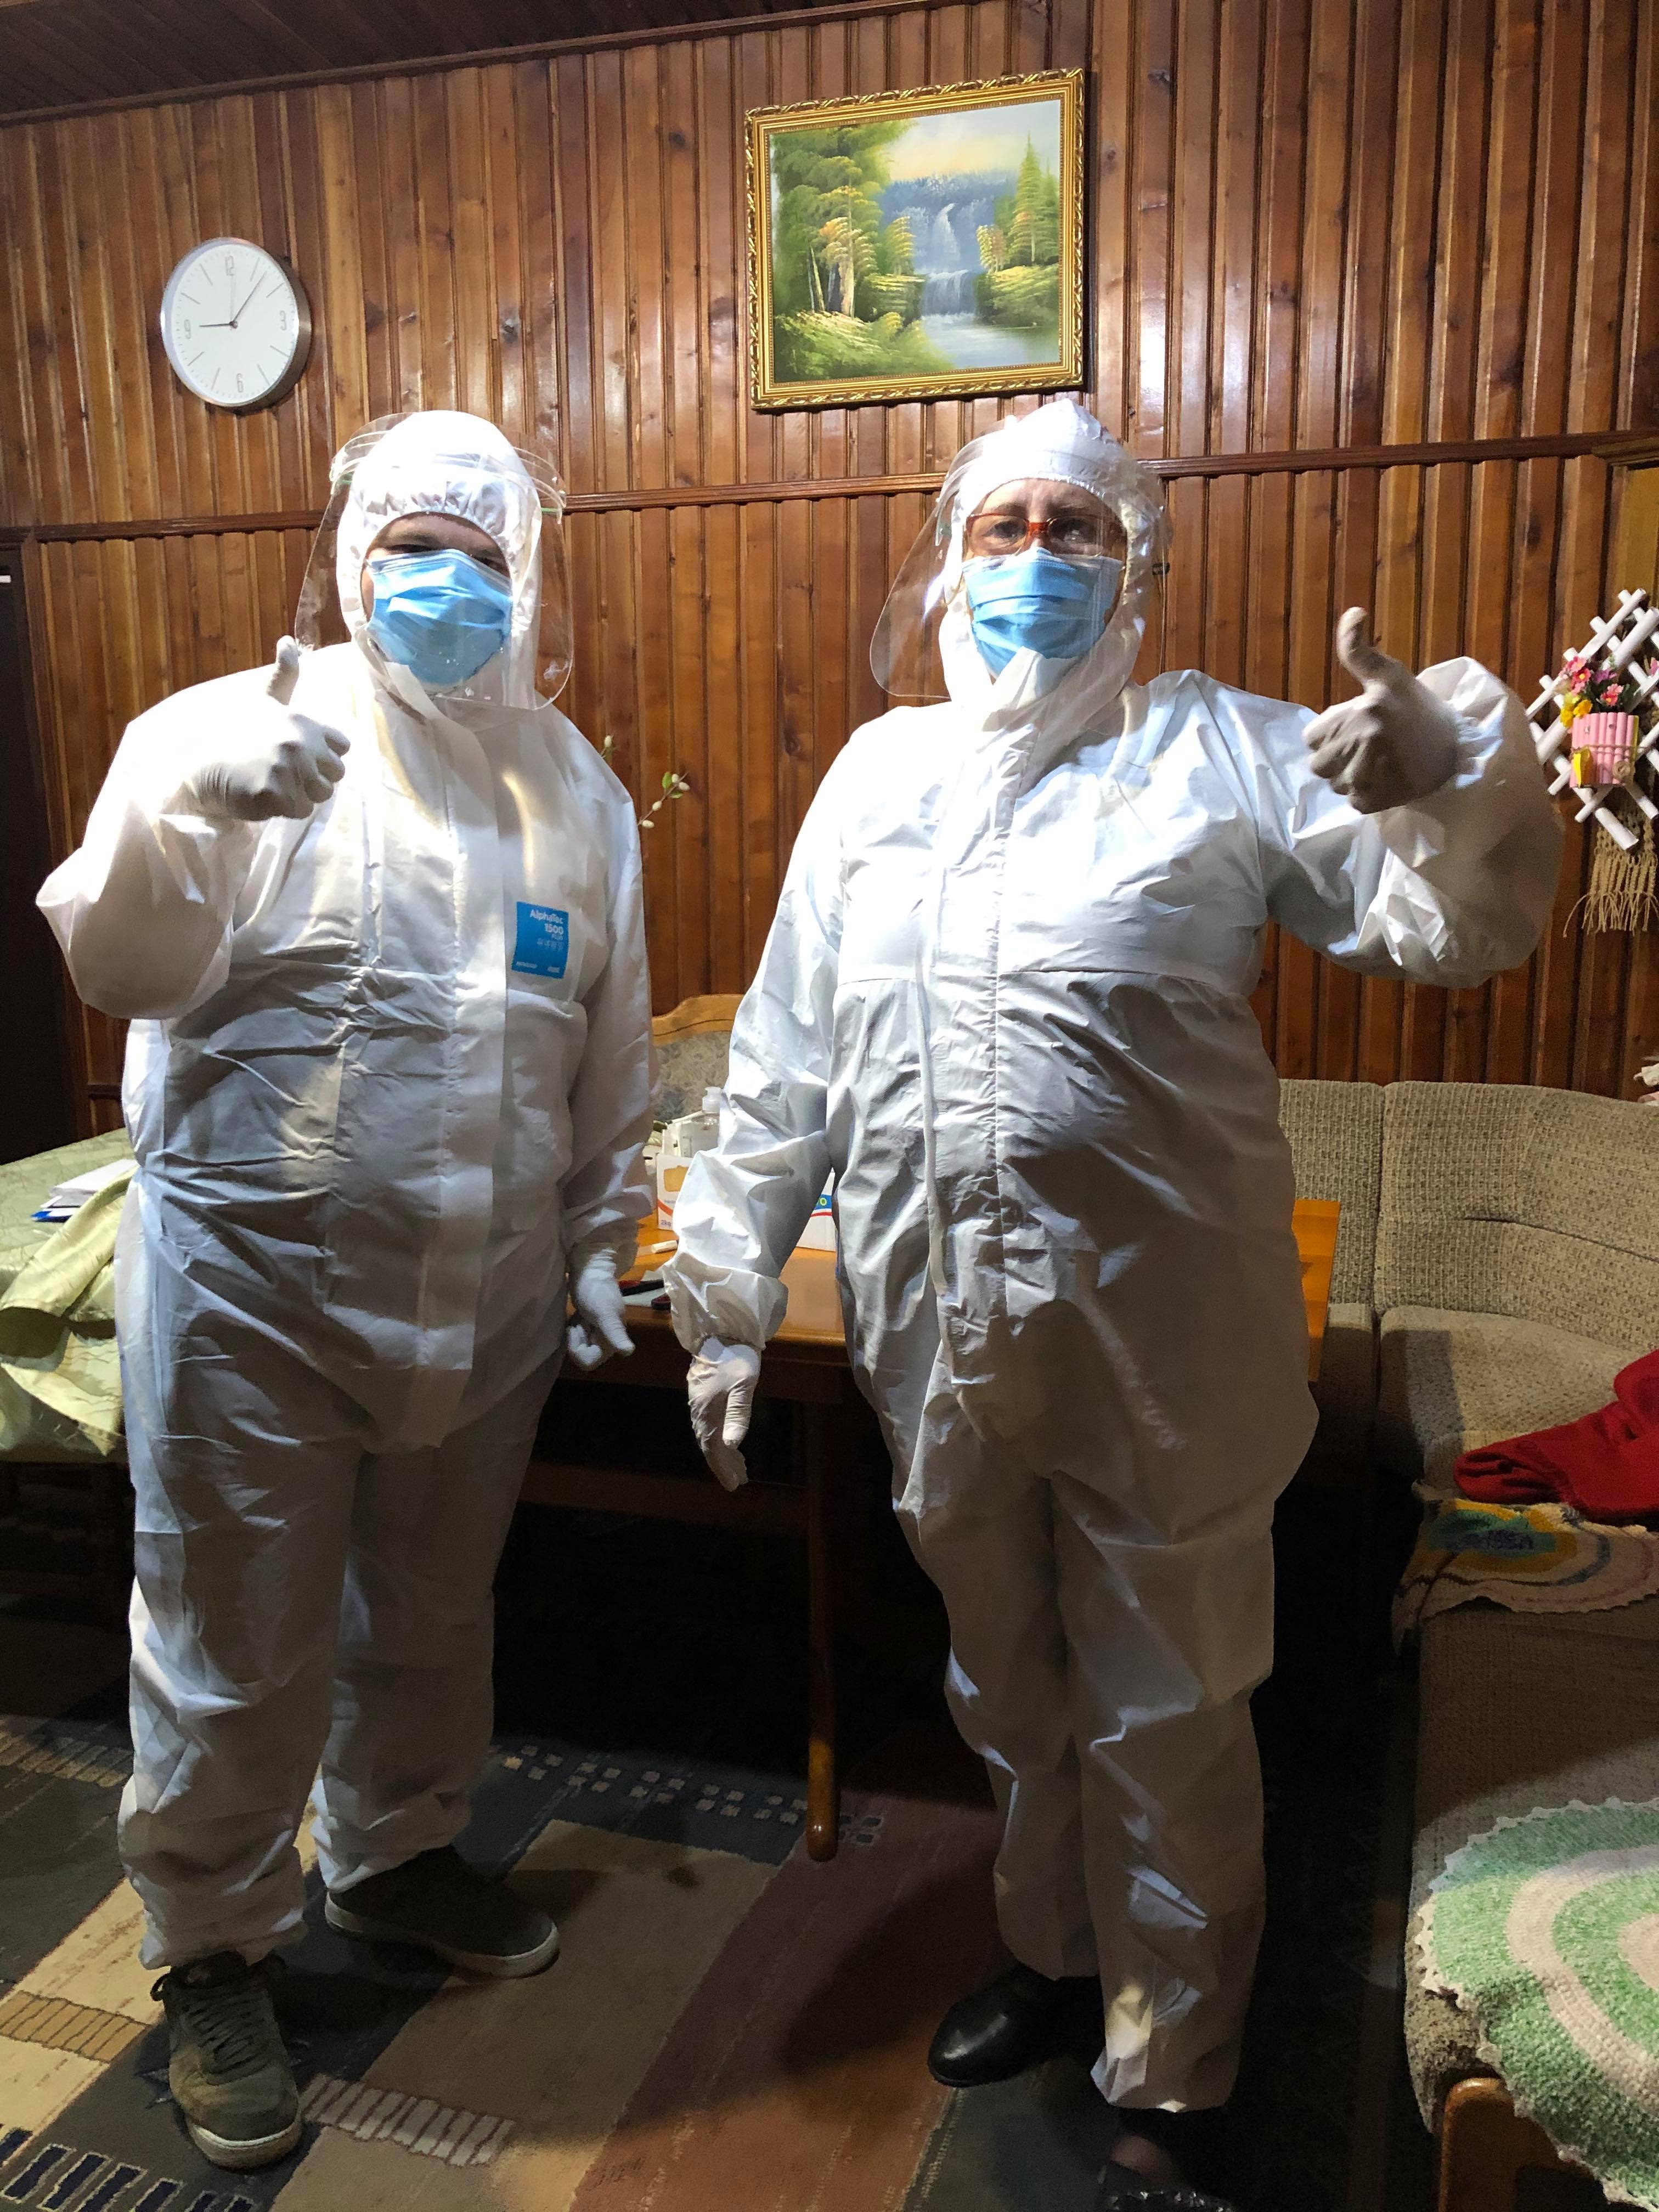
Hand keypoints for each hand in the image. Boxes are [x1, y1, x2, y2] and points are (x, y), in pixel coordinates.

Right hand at [180, 638, 349, 821]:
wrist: (201, 765)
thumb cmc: (237, 734)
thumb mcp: (263, 700)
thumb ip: (284, 675)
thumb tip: (288, 641)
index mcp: (304, 722)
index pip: (342, 748)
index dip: (324, 756)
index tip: (298, 754)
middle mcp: (299, 743)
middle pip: (334, 776)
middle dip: (313, 779)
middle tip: (282, 772)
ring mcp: (287, 769)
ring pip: (319, 796)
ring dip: (299, 795)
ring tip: (272, 782)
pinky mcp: (274, 795)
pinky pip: (300, 811)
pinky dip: (283, 809)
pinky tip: (262, 795)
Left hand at [566, 1248, 634, 1371]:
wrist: (590, 1270)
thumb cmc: (596, 1290)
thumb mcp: (605, 1312)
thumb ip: (615, 1332)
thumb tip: (628, 1351)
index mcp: (613, 1340)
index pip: (589, 1362)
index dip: (578, 1349)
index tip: (576, 1329)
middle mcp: (607, 1340)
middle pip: (584, 1357)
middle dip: (575, 1341)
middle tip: (577, 1322)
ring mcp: (598, 1334)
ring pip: (580, 1349)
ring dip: (574, 1334)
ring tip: (578, 1318)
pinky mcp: (590, 1327)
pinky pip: (579, 1339)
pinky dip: (574, 1331)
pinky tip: (576, 1318)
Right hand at [687, 1338, 761, 1491]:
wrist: (721, 1332)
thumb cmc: (736, 1357)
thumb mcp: (743, 1384)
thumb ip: (738, 1414)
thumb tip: (732, 1445)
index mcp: (707, 1411)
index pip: (713, 1448)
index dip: (723, 1468)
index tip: (734, 1484)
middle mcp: (699, 1411)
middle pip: (710, 1445)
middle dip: (724, 1464)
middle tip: (739, 1481)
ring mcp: (699, 1404)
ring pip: (709, 1436)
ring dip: (723, 1454)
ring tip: (738, 1468)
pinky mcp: (703, 1397)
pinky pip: (710, 1425)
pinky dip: (720, 1439)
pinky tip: (728, 1443)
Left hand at [1303, 609, 1460, 813]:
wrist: (1456, 748)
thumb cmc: (1416, 709)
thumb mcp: (1388, 675)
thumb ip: (1359, 650)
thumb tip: (1353, 612)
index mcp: (1359, 713)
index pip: (1311, 736)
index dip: (1331, 732)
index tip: (1357, 726)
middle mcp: (1360, 745)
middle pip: (1319, 763)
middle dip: (1338, 756)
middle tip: (1369, 746)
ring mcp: (1368, 776)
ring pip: (1335, 784)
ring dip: (1351, 776)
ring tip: (1379, 762)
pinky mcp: (1377, 800)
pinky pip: (1353, 802)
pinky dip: (1366, 795)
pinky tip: (1386, 779)